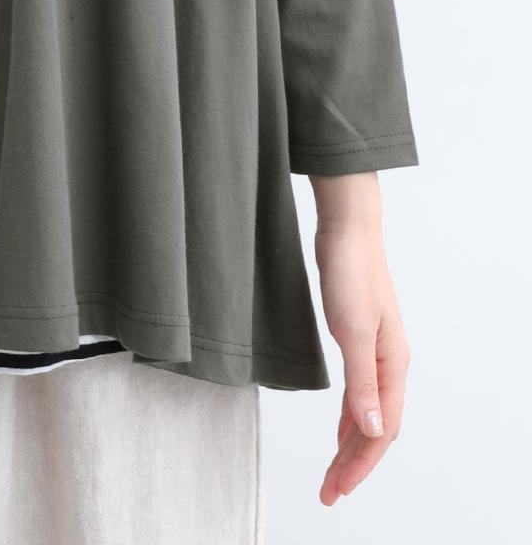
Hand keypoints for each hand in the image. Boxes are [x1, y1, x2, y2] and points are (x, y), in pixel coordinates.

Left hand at [311, 173, 409, 506]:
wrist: (347, 229)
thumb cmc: (351, 272)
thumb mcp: (352, 330)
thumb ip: (362, 383)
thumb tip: (374, 432)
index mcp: (392, 366)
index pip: (382, 431)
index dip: (360, 465)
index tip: (336, 489)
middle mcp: (388, 364)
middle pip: (376, 429)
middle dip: (353, 464)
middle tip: (328, 493)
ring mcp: (374, 352)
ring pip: (367, 413)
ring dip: (351, 444)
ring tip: (332, 472)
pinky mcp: (358, 339)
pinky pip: (359, 392)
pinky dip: (350, 417)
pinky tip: (340, 428)